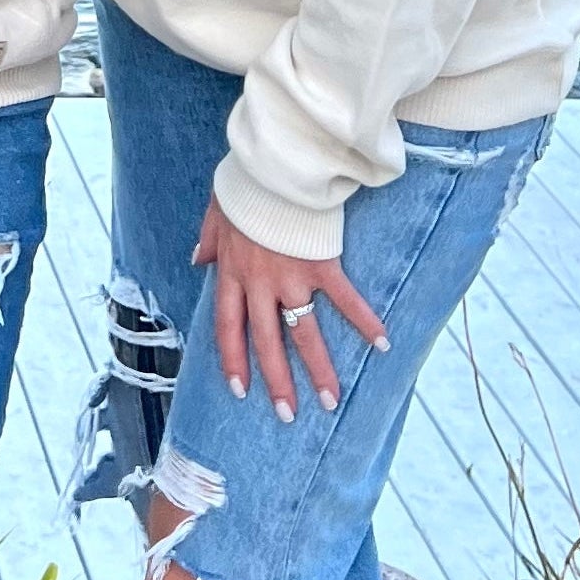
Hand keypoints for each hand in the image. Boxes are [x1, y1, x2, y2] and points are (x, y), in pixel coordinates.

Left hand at [195, 199, 386, 422]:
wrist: (273, 164)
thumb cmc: (245, 184)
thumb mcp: (215, 211)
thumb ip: (208, 240)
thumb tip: (197, 259)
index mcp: (233, 272)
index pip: (228, 327)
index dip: (233, 360)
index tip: (240, 390)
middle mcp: (260, 283)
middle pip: (267, 341)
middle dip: (277, 382)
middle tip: (288, 415)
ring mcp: (292, 277)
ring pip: (304, 333)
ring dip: (319, 369)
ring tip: (331, 400)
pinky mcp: (322, 265)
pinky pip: (345, 300)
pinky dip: (364, 321)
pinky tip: (382, 343)